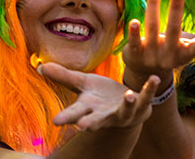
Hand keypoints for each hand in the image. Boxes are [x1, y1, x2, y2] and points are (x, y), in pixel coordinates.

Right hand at [38, 62, 160, 130]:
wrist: (127, 103)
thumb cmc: (102, 94)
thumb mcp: (83, 84)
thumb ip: (64, 77)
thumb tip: (41, 67)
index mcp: (89, 108)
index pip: (75, 114)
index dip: (66, 118)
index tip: (57, 121)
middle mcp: (105, 115)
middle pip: (96, 121)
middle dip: (90, 124)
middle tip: (82, 127)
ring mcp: (123, 113)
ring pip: (125, 112)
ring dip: (127, 106)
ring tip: (128, 97)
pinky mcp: (140, 108)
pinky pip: (145, 99)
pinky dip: (149, 90)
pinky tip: (153, 78)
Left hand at [121, 0, 194, 90]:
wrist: (144, 75)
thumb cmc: (170, 54)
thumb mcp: (188, 50)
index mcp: (183, 53)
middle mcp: (167, 55)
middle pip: (173, 29)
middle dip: (176, 9)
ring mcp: (150, 55)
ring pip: (151, 27)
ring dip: (154, 6)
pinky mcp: (134, 54)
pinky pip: (134, 42)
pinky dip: (133, 33)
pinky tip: (132, 21)